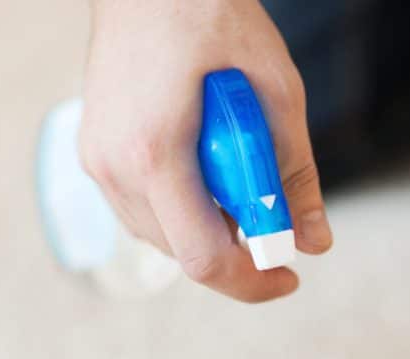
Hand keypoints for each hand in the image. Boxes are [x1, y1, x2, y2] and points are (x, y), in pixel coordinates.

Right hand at [79, 0, 331, 301]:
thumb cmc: (211, 17)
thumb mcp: (275, 92)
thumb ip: (295, 174)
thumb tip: (314, 241)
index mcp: (156, 154)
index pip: (203, 258)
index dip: (251, 281)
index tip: (288, 276)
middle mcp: (116, 168)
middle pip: (184, 254)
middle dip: (238, 251)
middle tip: (276, 214)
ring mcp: (98, 163)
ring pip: (164, 238)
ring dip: (211, 229)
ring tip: (240, 176)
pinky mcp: (95, 155)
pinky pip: (145, 212)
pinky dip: (184, 210)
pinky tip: (209, 170)